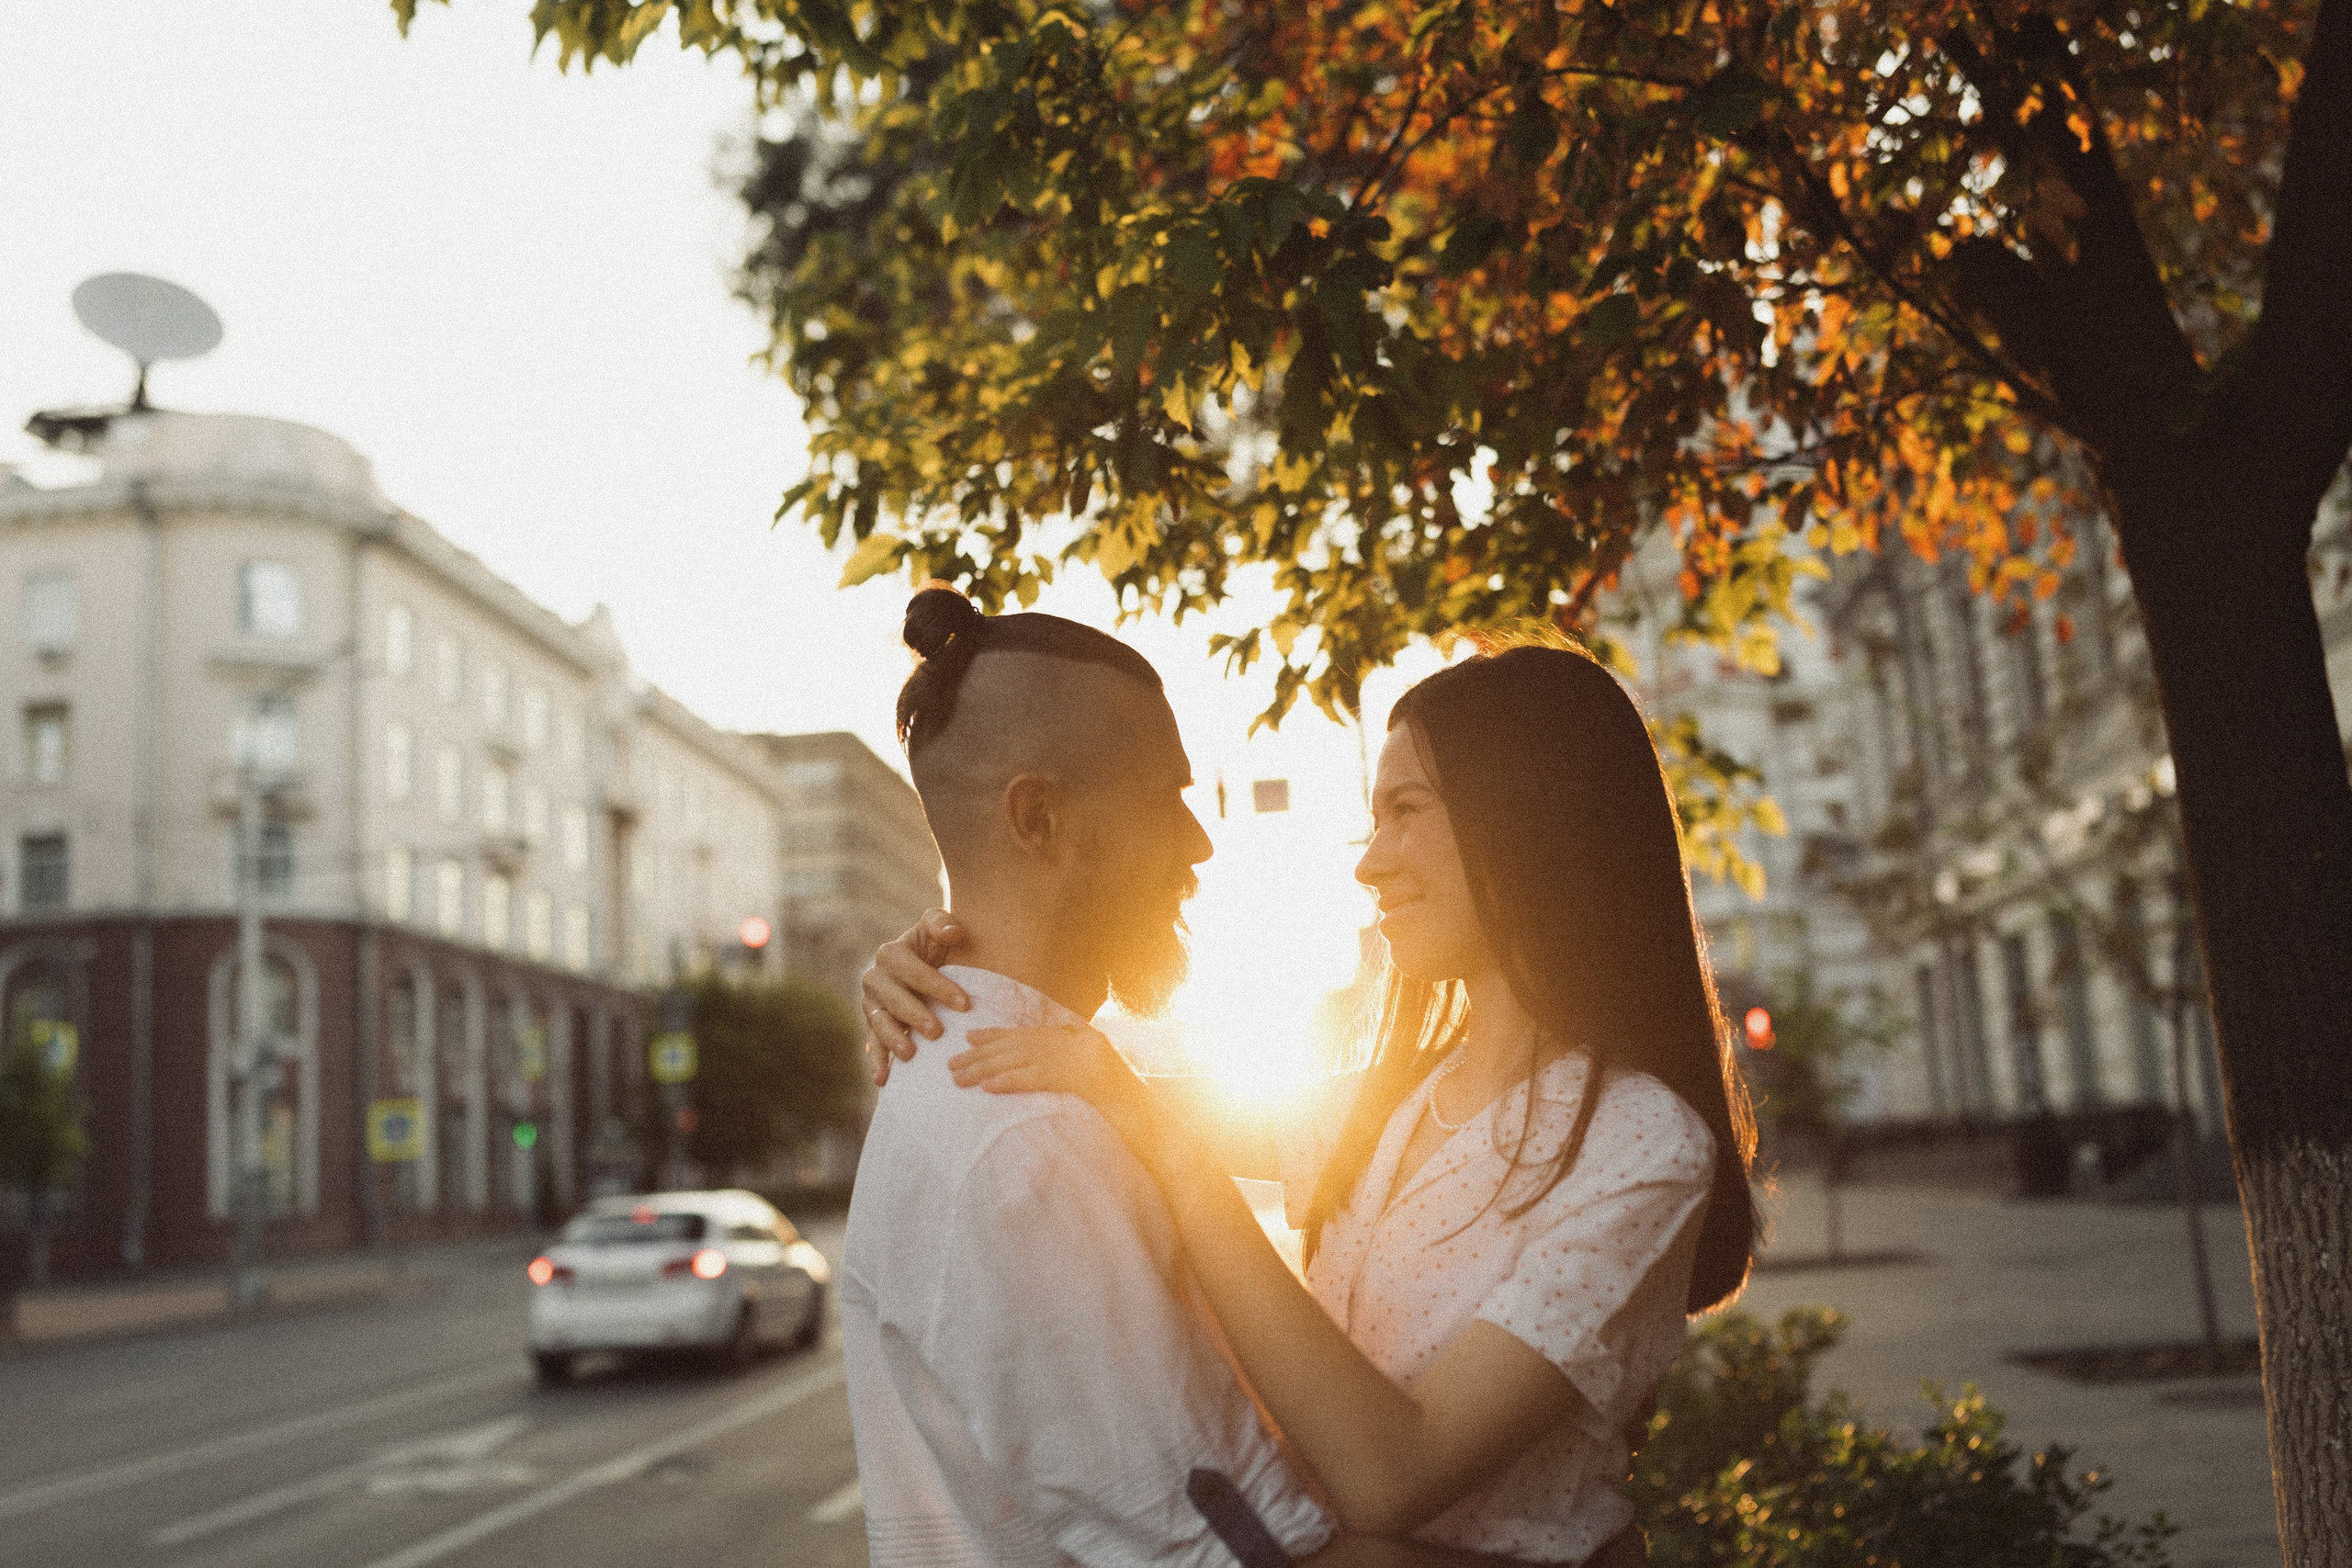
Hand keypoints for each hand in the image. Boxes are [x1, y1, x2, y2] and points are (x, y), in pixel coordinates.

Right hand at [860, 908, 969, 1085]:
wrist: (927, 965)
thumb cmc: (936, 946)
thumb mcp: (938, 928)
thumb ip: (941, 924)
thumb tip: (952, 932)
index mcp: (891, 953)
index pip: (912, 970)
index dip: (936, 986)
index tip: (964, 1004)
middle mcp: (875, 978)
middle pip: (892, 998)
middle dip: (914, 1014)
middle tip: (936, 1032)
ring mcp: (871, 1004)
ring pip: (878, 1022)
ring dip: (892, 1039)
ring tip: (909, 1054)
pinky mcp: (872, 1026)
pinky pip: (872, 1044)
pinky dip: (876, 1062)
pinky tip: (883, 1080)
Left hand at [949, 1024, 1126, 1106]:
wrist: (1146, 1104)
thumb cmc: (1119, 1091)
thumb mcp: (1093, 1063)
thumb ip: (1067, 1054)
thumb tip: (1040, 1055)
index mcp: (1071, 1038)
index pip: (1025, 1034)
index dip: (995, 1035)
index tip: (969, 1037)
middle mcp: (1069, 1042)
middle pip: (1014, 1046)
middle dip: (980, 1055)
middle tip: (950, 1064)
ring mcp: (1073, 1058)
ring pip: (1019, 1061)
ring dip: (985, 1069)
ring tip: (959, 1079)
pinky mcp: (1077, 1078)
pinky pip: (1036, 1079)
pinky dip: (1010, 1081)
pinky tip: (988, 1087)